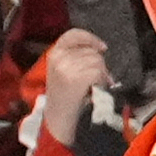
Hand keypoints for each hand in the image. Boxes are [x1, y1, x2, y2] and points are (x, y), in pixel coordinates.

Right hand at [42, 28, 111, 148]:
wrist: (58, 121)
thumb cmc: (64, 98)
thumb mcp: (63, 71)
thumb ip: (76, 57)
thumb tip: (100, 51)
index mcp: (54, 53)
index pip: (73, 34)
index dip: (90, 38)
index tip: (102, 47)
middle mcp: (58, 57)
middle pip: (91, 51)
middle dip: (99, 64)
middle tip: (96, 79)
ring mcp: (66, 67)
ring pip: (97, 61)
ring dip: (101, 74)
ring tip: (93, 86)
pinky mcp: (75, 79)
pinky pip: (98, 72)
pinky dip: (102, 81)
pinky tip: (95, 89)